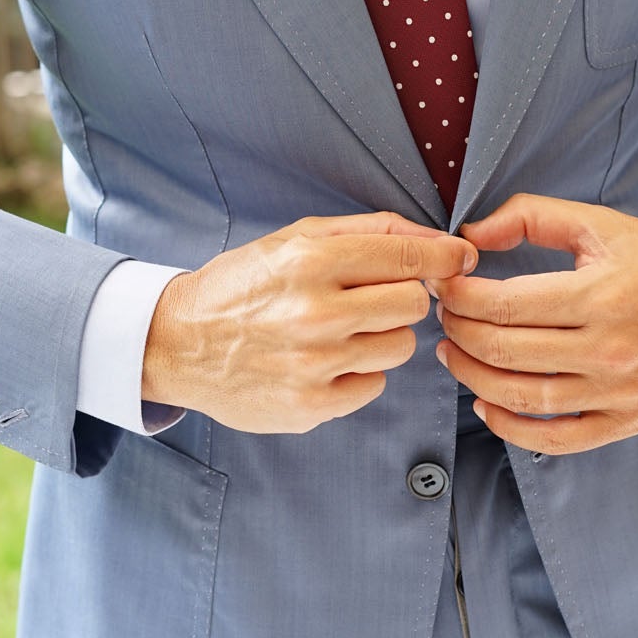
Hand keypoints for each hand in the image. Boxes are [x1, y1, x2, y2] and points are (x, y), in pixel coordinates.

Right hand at [143, 212, 477, 433]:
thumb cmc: (242, 287)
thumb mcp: (294, 239)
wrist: (178, 343)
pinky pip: (374, 385)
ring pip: (400, 346)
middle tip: (373, 298)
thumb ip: (368, 231)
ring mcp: (314, 364)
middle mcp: (314, 313)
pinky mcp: (311, 406)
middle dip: (404, 297)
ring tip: (344, 330)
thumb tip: (437, 238)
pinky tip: (325, 361)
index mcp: (310, 261)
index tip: (459, 259)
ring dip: (382, 336)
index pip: (408, 255)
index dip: (444, 256)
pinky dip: (359, 373)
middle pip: (414, 303)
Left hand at [430, 193, 637, 454]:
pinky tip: (486, 404)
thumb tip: (470, 234)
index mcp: (599, 295)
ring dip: (472, 376)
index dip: (458, 296)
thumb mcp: (602, 224)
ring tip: (453, 354)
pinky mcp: (625, 421)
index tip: (445, 285)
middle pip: (502, 350)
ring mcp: (616, 392)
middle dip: (457, 331)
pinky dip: (511, 429)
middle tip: (445, 316)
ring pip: (520, 396)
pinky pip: (555, 439)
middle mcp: (607, 349)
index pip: (501, 304)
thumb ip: (530, 217)